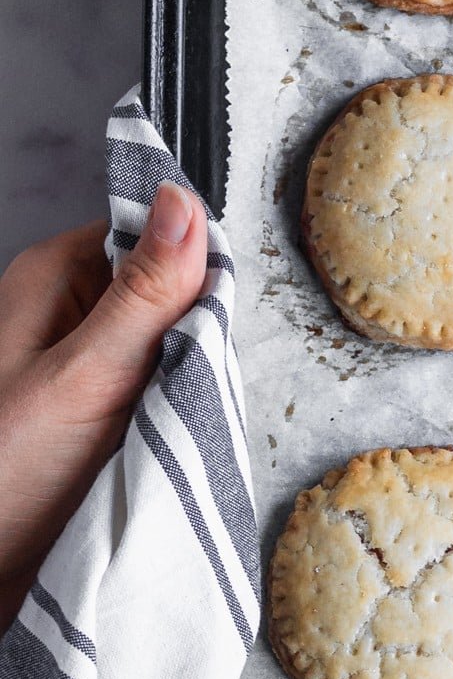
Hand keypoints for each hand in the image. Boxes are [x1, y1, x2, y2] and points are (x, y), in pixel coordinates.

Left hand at [0, 185, 207, 630]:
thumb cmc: (7, 476)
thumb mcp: (86, 375)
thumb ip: (144, 293)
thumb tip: (185, 202)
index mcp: (52, 278)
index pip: (148, 233)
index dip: (192, 270)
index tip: (206, 319)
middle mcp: (64, 312)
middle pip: (165, 292)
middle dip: (193, 335)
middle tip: (183, 385)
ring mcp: (81, 364)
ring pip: (168, 346)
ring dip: (186, 383)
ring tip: (170, 425)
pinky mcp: (96, 412)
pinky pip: (160, 394)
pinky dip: (174, 417)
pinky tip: (169, 444)